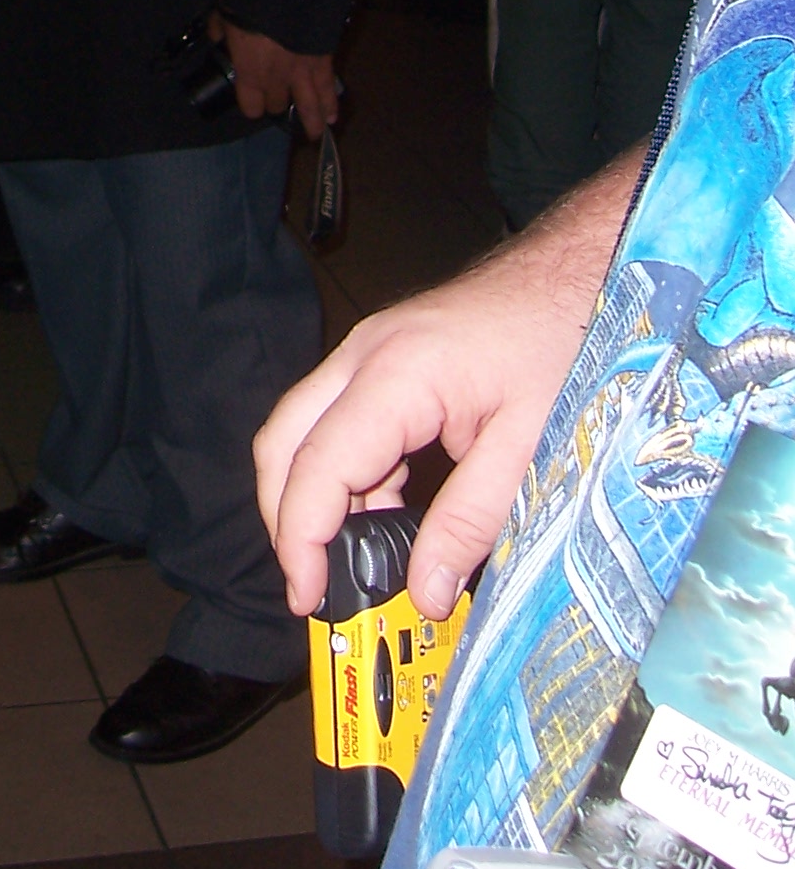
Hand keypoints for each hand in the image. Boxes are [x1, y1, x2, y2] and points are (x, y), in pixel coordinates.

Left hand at [217, 14, 337, 139]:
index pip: (251, 106)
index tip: (252, 102)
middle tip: (278, 100)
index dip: (252, 106)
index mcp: (249, 72)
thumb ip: (220, 30)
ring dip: (312, 120)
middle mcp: (276, 80)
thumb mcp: (224, 15)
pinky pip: (328, 88)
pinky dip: (331, 103)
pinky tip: (333, 117)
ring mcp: (302, 72)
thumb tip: (217, 35)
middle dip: (277, 103)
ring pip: (308, 105)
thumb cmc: (248, 2)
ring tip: (315, 133)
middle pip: (278, 105)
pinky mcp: (324, 61)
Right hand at [254, 147, 633, 622]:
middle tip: (312, 586)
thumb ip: (471, 522)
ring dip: (312, 495)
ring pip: (303, 428)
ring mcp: (369, 351)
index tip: (309, 599)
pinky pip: (337, 418)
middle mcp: (363, 356)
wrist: (585, 269)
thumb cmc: (566, 343)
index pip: (317, 465)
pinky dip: (342, 471)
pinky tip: (383, 515)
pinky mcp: (385, 356)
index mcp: (395, 376)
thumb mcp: (531, 448)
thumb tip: (426, 595)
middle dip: (285, 518)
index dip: (301, 538)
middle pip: (284, 441)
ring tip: (348, 564)